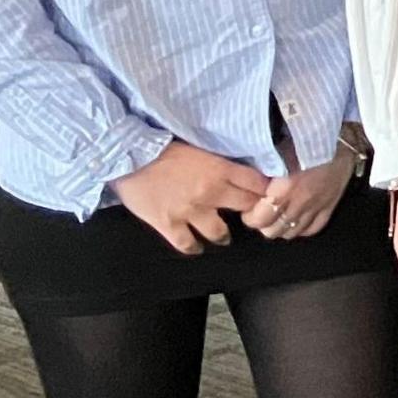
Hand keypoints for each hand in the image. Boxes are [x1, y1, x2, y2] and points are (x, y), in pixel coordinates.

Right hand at [110, 140, 269, 255]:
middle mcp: (211, 191)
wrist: (129, 156)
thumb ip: (219, 164)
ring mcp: (191, 211)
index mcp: (220, 169)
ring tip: (222, 237)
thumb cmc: (163, 148)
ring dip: (223, 236)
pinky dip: (193, 248)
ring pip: (219, 233)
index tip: (267, 196)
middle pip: (246, 207)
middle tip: (249, 218)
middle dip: (251, 213)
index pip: (257, 183)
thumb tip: (236, 171)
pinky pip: (187, 244)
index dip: (265, 191)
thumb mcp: (200, 149)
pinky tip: (196, 248)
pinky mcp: (169, 224)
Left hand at [246, 139, 358, 240]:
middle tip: (261, 212)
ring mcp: (316, 206)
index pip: (259, 219)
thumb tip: (248, 183)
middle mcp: (300, 202)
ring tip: (277, 216)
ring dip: (280, 227)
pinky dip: (301, 228)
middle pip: (273, 231)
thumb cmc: (310, 139)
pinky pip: (313, 229)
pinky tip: (296, 220)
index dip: (250, 217)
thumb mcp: (279, 151)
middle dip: (263, 224)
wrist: (344, 138)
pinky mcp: (330, 206)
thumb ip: (264, 171)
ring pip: (291, 233)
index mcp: (284, 187)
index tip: (248, 209)